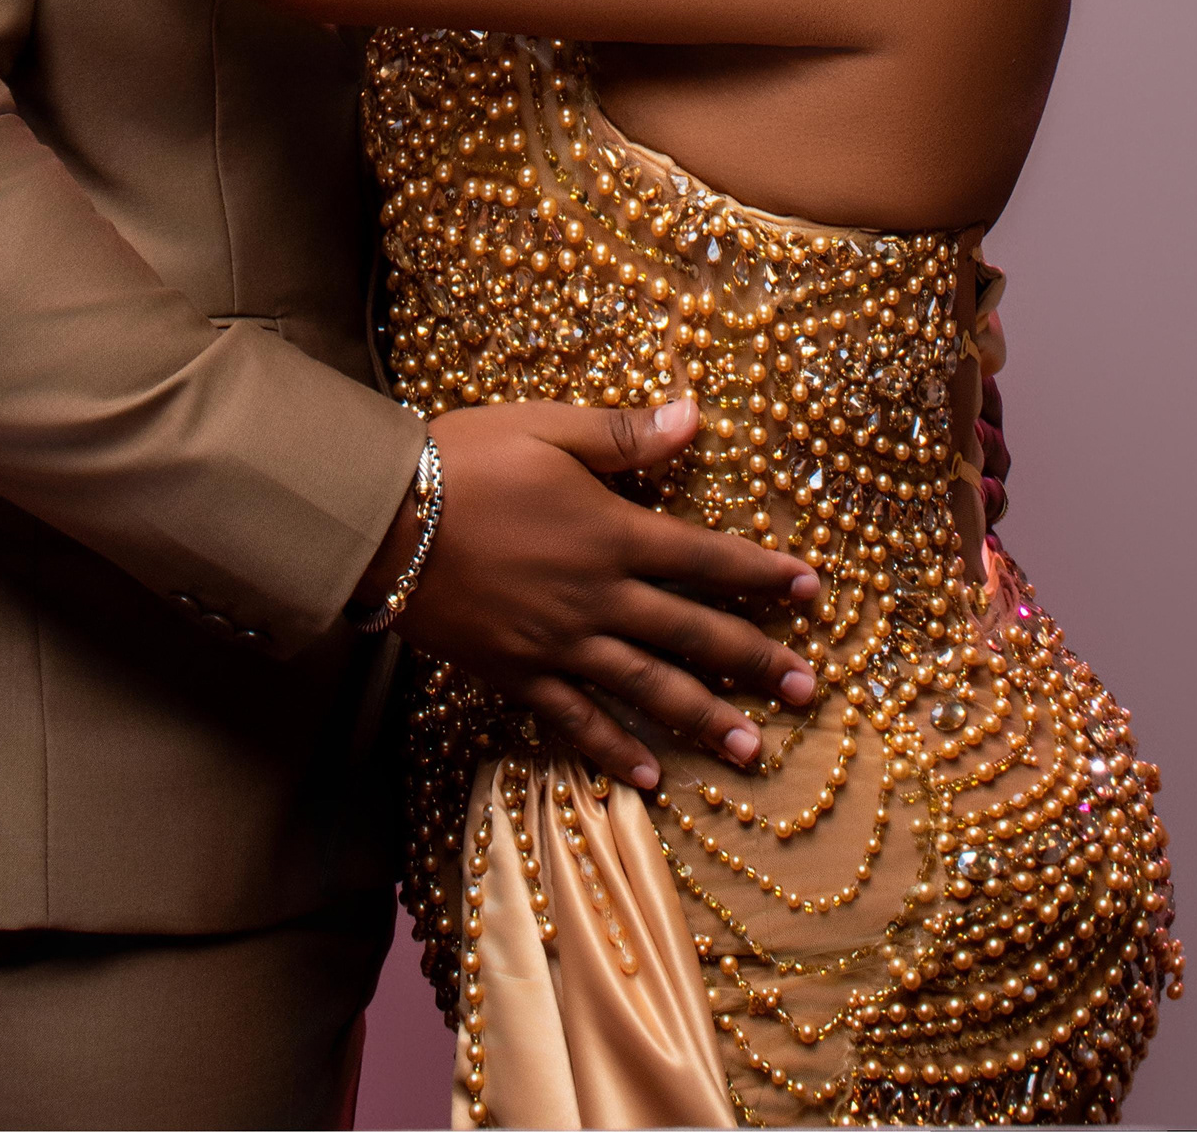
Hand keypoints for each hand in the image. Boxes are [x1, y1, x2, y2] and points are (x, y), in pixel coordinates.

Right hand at [390, 396, 821, 789]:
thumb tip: (695, 415)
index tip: (812, 591)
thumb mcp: (548, 428)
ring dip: (705, 719)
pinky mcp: (518, 673)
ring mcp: (560, 644)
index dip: (762, 573)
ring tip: (753, 750)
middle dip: (756, 660)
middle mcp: (599, 597)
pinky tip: (649, 779)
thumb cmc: (465, 461)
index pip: (707, 557)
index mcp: (613, 533)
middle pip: (693, 633)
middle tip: (808, 689)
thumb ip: (625, 434)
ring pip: (649, 688)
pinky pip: (577, 721)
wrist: (384, 520)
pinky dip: (615, 752)